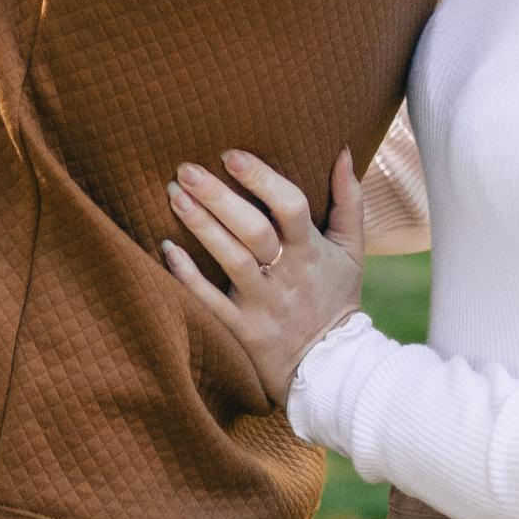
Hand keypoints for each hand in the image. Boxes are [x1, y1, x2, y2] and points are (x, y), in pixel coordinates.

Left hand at [161, 147, 365, 406]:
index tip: (230, 154)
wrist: (331, 367)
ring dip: (202, 226)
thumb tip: (343, 151)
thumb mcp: (351, 250)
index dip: (262, 179)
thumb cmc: (337, 298)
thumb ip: (349, 201)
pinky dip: (187, 276)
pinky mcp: (242, 330)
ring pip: (232, 261)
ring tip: (175, 195)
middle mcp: (286, 274)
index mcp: (311, 250)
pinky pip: (211, 302)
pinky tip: (167, 248)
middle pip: (254, 231)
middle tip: (186, 169)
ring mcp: (263, 303)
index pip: (290, 206)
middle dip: (219, 197)